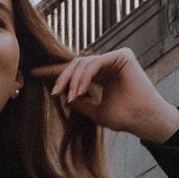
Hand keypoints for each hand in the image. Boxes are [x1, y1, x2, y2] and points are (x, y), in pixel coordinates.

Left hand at [31, 48, 178, 141]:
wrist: (145, 122)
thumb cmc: (126, 119)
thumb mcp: (96, 112)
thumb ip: (81, 102)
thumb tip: (64, 96)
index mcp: (103, 74)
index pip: (75, 70)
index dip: (54, 72)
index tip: (33, 75)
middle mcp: (109, 63)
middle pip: (76, 64)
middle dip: (62, 77)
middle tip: (54, 93)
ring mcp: (116, 58)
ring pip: (83, 62)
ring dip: (73, 80)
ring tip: (69, 97)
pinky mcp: (122, 56)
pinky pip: (94, 63)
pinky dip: (84, 77)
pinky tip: (78, 90)